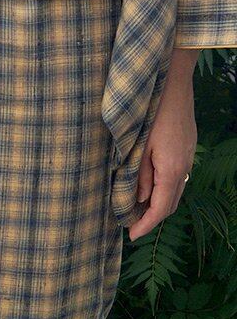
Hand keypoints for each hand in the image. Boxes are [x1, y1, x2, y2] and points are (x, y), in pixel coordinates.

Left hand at [126, 59, 196, 240]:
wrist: (173, 82)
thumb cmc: (151, 110)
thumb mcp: (138, 144)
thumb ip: (138, 174)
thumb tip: (138, 199)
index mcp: (171, 169)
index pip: (160, 208)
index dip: (146, 225)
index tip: (131, 235)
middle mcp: (184, 168)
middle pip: (170, 203)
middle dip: (152, 217)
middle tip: (131, 224)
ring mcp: (188, 157)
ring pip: (175, 190)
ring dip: (159, 202)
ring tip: (138, 208)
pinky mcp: (187, 147)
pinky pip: (178, 177)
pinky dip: (165, 187)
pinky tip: (151, 183)